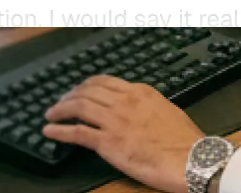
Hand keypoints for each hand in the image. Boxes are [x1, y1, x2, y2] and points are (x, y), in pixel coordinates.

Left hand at [43, 77, 202, 192]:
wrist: (191, 158)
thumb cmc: (184, 139)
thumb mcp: (166, 110)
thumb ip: (146, 106)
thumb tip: (137, 110)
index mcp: (140, 92)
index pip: (104, 82)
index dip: (86, 86)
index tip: (78, 91)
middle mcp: (125, 101)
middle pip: (87, 91)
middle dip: (70, 95)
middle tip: (60, 102)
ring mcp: (115, 121)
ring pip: (79, 107)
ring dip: (60, 109)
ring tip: (50, 114)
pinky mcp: (108, 142)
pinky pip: (77, 132)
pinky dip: (59, 130)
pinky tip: (49, 131)